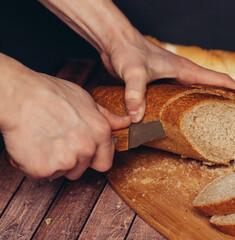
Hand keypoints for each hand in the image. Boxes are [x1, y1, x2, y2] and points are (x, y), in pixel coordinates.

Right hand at [0, 54, 130, 179]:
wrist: (18, 96)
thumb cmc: (50, 94)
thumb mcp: (85, 100)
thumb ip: (107, 117)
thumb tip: (125, 122)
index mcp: (100, 133)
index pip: (105, 163)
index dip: (93, 159)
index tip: (82, 152)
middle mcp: (87, 149)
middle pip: (82, 170)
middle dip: (72, 161)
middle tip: (58, 142)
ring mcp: (66, 160)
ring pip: (63, 173)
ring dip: (54, 163)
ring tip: (45, 141)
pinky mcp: (44, 169)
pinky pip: (42, 175)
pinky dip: (36, 165)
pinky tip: (33, 146)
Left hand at [100, 30, 234, 122]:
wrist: (114, 41)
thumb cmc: (127, 50)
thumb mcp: (134, 72)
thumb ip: (136, 94)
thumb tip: (137, 118)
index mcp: (185, 70)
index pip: (219, 79)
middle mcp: (182, 75)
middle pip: (212, 89)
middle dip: (226, 102)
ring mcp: (172, 80)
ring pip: (196, 95)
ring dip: (206, 107)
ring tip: (215, 125)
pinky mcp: (160, 86)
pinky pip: (178, 99)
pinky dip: (185, 110)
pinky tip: (182, 123)